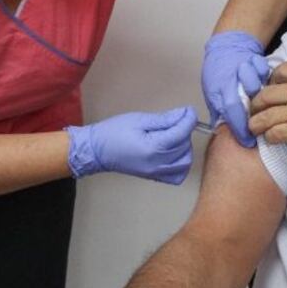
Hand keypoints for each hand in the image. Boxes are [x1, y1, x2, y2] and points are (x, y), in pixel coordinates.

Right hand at [66, 107, 197, 183]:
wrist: (97, 151)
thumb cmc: (114, 132)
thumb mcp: (139, 120)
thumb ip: (164, 119)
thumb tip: (184, 114)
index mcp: (153, 148)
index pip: (181, 133)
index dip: (188, 119)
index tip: (189, 110)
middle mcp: (157, 163)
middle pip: (184, 147)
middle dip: (185, 131)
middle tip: (176, 120)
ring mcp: (156, 173)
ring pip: (185, 162)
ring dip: (185, 147)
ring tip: (174, 136)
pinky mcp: (154, 177)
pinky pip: (177, 176)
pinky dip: (181, 164)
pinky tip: (173, 152)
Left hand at [201, 31, 270, 147]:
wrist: (226, 48)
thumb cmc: (219, 73)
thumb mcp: (212, 93)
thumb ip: (219, 112)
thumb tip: (222, 134)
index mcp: (217, 88)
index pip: (230, 110)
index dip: (240, 127)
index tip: (247, 139)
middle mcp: (230, 77)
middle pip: (244, 98)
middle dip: (252, 114)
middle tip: (257, 123)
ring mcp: (243, 67)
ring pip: (254, 84)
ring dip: (257, 93)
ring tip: (258, 99)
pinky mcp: (255, 60)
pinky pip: (263, 70)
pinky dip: (264, 77)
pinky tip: (264, 82)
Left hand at [249, 39, 286, 146]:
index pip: (282, 70)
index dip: (273, 77)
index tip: (271, 84)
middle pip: (266, 94)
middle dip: (256, 102)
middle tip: (255, 108)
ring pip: (266, 116)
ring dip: (256, 122)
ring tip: (253, 127)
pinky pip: (276, 133)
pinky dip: (270, 137)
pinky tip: (269, 138)